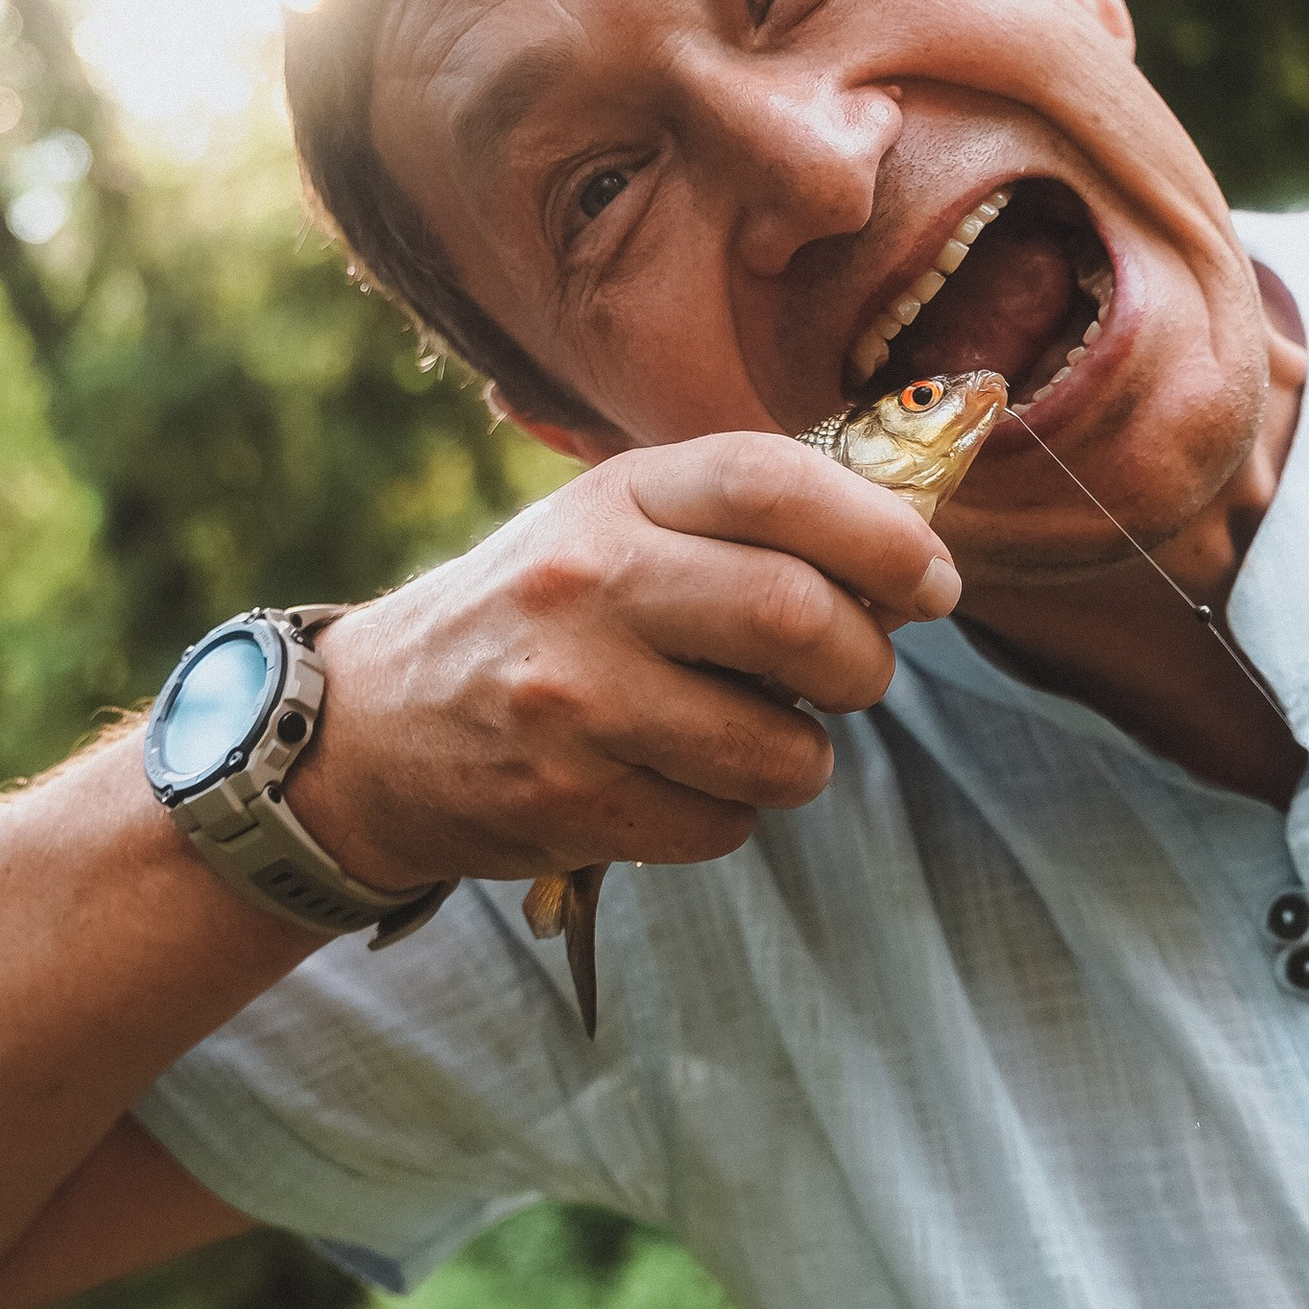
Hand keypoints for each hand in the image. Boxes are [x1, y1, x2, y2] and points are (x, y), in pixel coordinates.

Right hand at [285, 432, 961, 895]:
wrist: (375, 729)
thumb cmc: (540, 617)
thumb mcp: (615, 528)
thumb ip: (743, 526)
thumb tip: (912, 560)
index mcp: (616, 498)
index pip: (773, 483)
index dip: (882, 532)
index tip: (932, 580)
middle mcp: (589, 586)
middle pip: (797, 617)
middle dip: (865, 662)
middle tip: (856, 675)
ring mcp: (573, 699)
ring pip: (778, 748)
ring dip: (802, 756)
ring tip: (757, 737)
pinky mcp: (567, 800)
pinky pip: (723, 826)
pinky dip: (731, 815)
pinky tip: (678, 782)